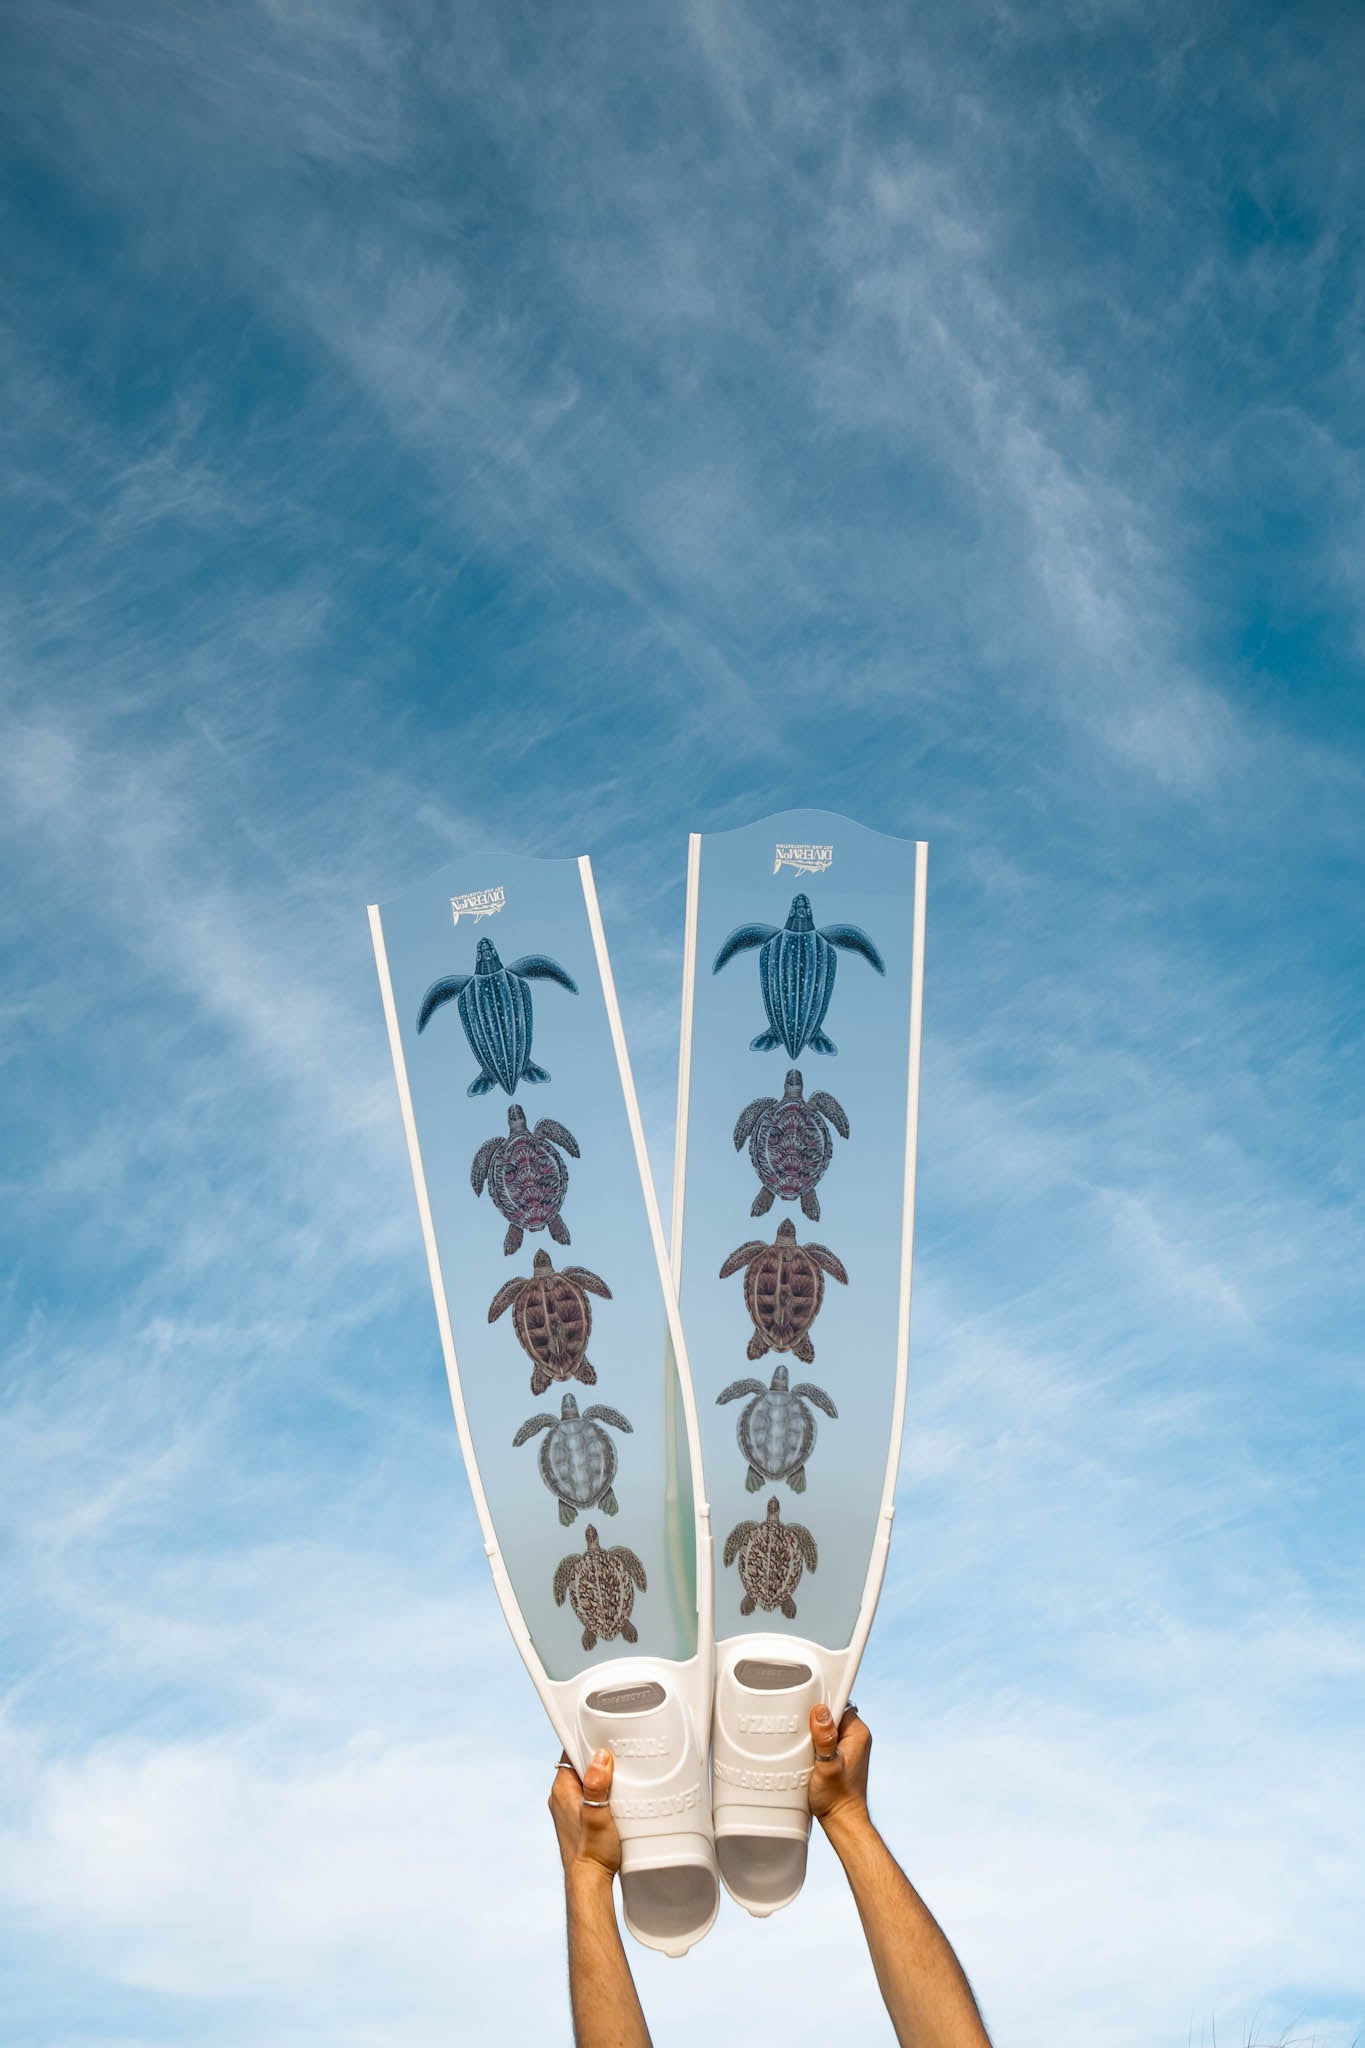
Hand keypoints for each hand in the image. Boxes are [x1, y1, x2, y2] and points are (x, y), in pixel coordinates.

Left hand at [549, 1747, 621, 1881]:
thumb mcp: (598, 1816)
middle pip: (581, 1764)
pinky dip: (604, 1791)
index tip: (607, 1734)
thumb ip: (596, 1787)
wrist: (590, 1882)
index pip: (571, 1751)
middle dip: (600, 1758)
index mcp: (561, 1789)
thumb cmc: (593, 1853)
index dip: (588, 1740)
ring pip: (588, 1780)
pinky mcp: (579, 1818)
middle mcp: (562, 1796)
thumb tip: (600, 1757)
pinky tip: (620, 1796)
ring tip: (624, 1773)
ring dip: (604, 1777)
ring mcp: (570, 1808)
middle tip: (622, 1753)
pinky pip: (591, 1794)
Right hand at [807, 1703, 870, 1833]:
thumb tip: (821, 1712)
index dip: (821, 1703)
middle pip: (830, 1713)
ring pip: (826, 1726)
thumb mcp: (827, 1767)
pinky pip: (824, 1738)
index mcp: (858, 1733)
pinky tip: (805, 1753)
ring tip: (802, 1745)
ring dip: (812, 1732)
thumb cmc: (837, 1799)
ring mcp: (848, 1746)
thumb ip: (825, 1739)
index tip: (806, 1708)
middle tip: (800, 1730)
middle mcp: (856, 1737)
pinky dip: (813, 1742)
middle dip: (814, 1719)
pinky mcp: (839, 1755)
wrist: (841, 1821)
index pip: (839, 1703)